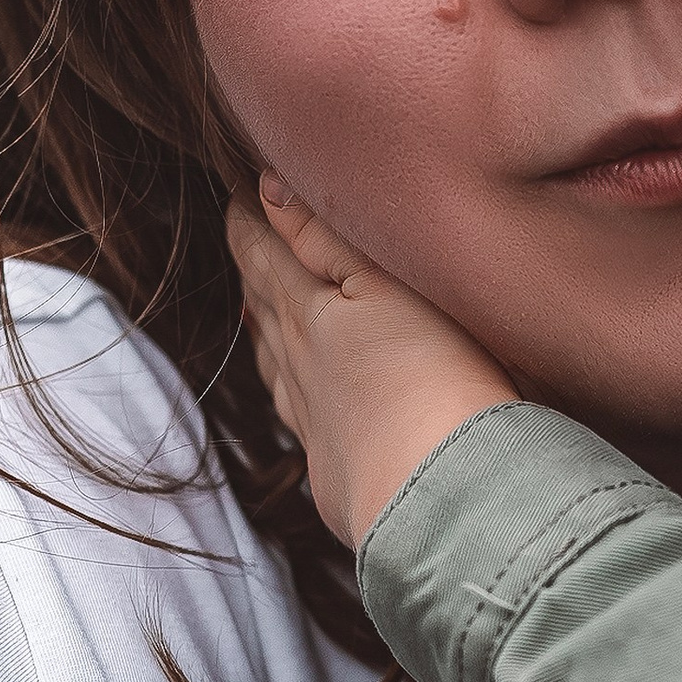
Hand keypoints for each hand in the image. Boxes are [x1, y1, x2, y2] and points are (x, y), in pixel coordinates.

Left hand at [228, 180, 518, 546]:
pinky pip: (296, 417)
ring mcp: (311, 421)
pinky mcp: (334, 470)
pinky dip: (286, 392)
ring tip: (260, 307)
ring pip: (274, 363)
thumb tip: (266, 188)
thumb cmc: (434, 376)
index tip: (238, 194)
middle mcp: (296, 364)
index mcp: (305, 310)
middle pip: (262, 304)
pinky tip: (296, 397)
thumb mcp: (386, 282)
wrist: (443, 493)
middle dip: (252, 266)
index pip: (262, 252)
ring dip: (264, 328)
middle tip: (245, 235)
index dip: (248, 220)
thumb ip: (322, 235)